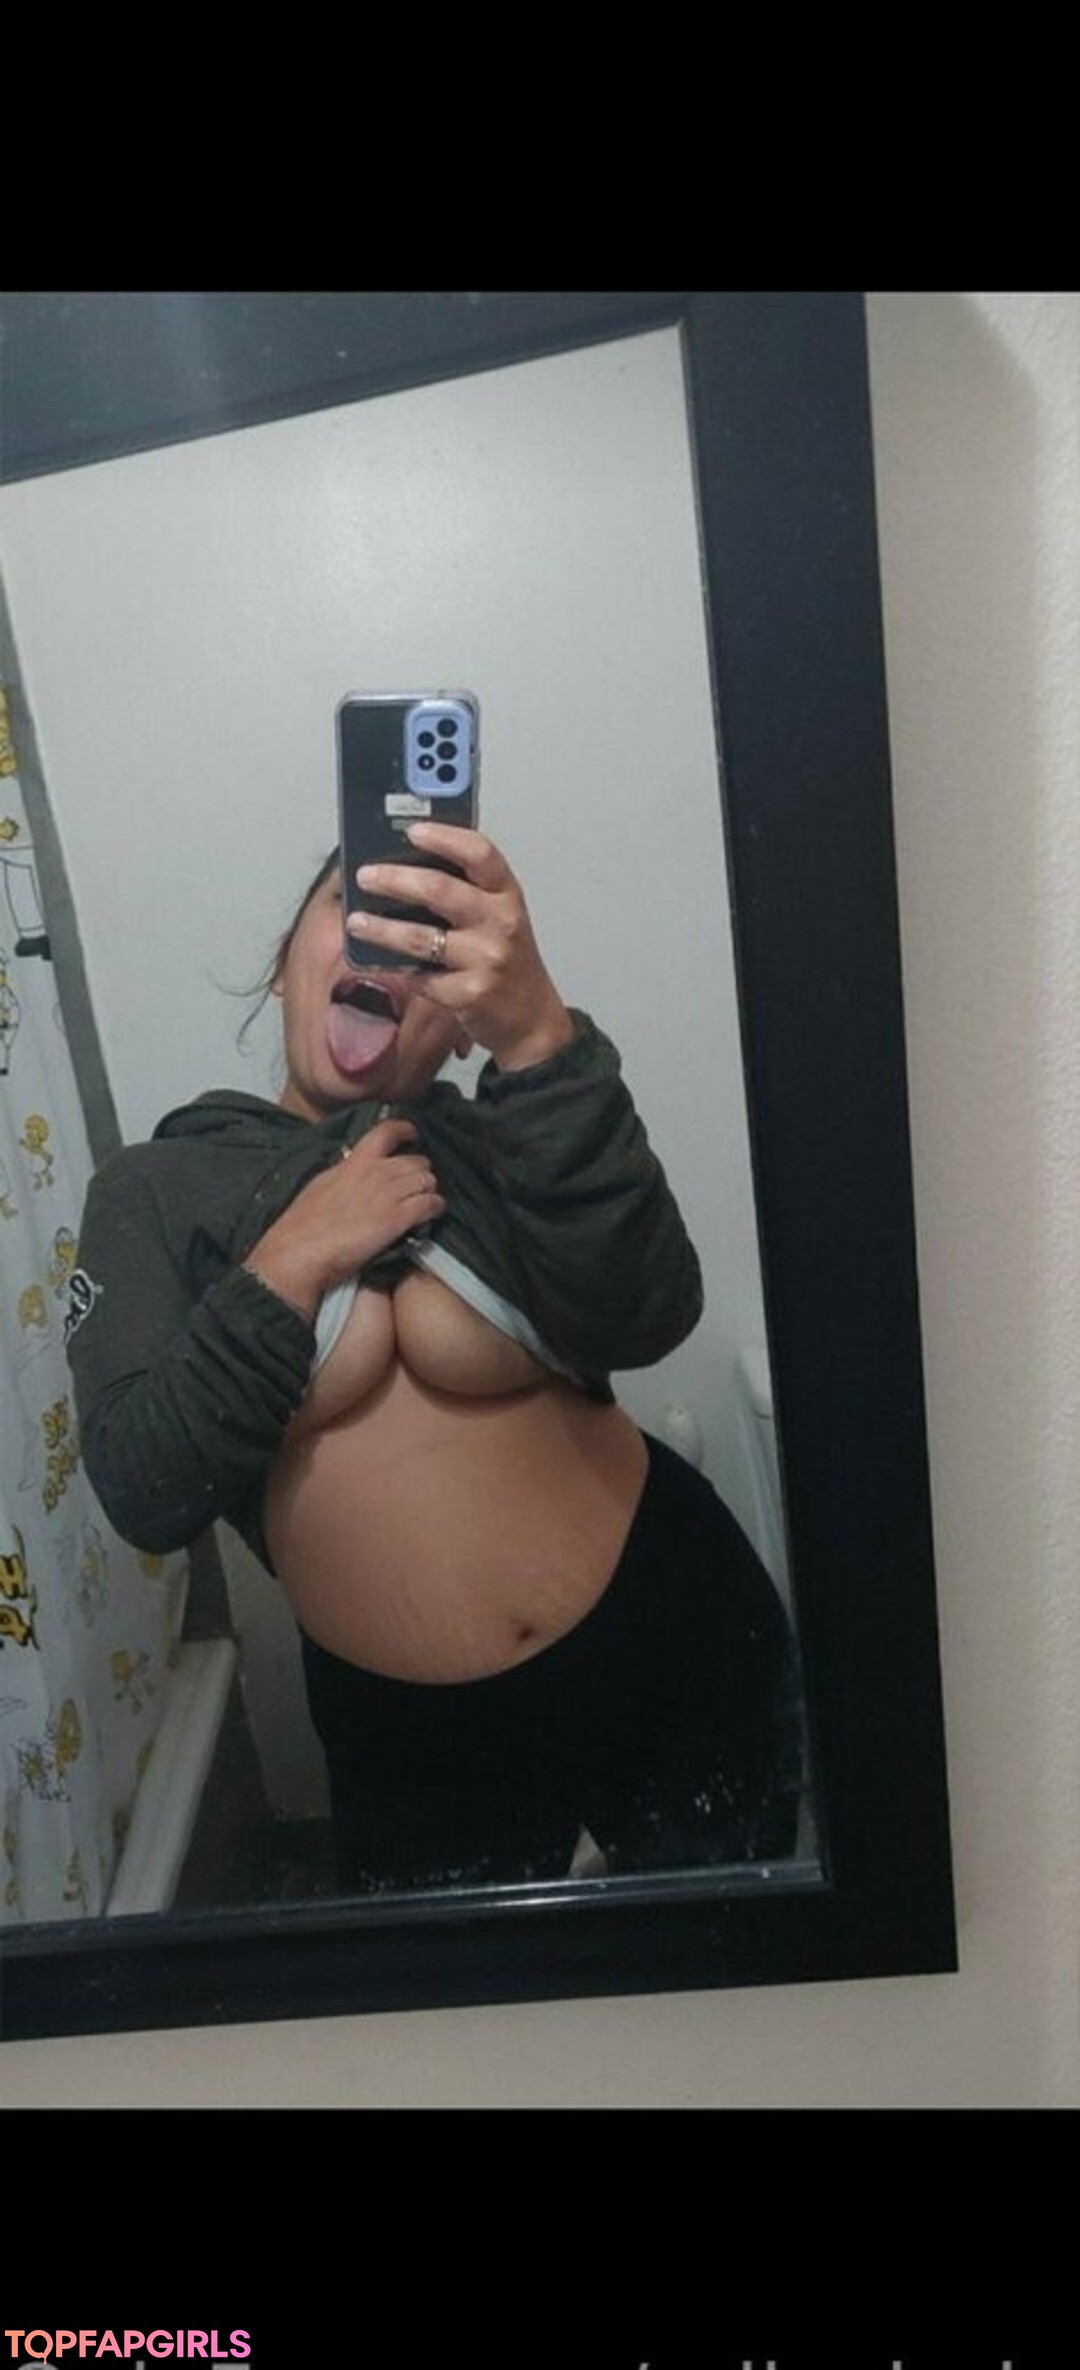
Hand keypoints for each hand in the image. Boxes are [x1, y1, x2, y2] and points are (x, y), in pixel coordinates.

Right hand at [242, 1119, 443, 1317]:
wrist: (301, 1250)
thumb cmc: (303, 1223)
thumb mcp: (322, 1184)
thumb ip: (344, 1174)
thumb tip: (350, 1169)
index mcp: (354, 1162)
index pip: (385, 1132)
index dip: (405, 1130)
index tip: (413, 1135)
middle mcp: (376, 1172)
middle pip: (416, 1161)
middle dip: (421, 1171)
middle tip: (418, 1184)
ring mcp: (389, 1194)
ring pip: (427, 1180)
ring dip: (430, 1190)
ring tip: (426, 1201)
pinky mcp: (398, 1218)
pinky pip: (431, 1204)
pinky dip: (436, 1207)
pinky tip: (433, 1214)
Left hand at [348, 823, 574, 1071]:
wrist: (531, 1018)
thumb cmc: (508, 959)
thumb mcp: (498, 916)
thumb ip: (468, 891)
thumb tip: (407, 865)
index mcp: (507, 895)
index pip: (480, 854)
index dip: (445, 838)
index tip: (413, 831)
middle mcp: (500, 923)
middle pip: (440, 890)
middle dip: (394, 879)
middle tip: (365, 877)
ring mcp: (486, 959)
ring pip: (421, 938)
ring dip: (381, 928)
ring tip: (356, 922)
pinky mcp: (469, 994)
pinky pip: (421, 977)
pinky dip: (402, 970)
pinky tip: (388, 964)